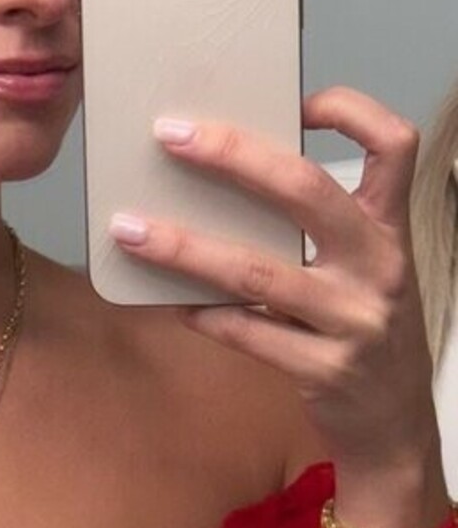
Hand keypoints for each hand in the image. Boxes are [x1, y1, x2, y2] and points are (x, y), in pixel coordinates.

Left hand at [110, 88, 445, 516]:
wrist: (396, 427)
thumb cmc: (363, 330)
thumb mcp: (363, 270)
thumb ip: (319, 228)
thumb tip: (225, 176)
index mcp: (390, 229)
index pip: (395, 146)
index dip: (351, 111)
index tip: (297, 100)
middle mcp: (379, 267)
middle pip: (307, 190)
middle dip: (233, 156)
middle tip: (172, 135)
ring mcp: (354, 321)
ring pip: (258, 271)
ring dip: (185, 247)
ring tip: (131, 228)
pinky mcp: (324, 370)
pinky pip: (248, 333)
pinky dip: (201, 314)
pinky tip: (166, 301)